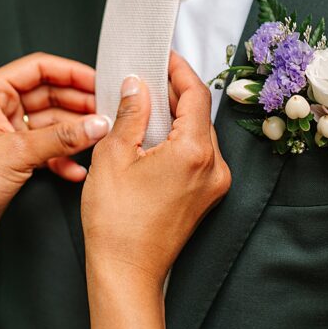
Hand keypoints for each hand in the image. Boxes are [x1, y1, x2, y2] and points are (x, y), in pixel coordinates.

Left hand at [0, 52, 110, 261]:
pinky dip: (62, 156)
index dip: (71, 73)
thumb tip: (98, 124)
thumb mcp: (17, 153)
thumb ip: (62, 137)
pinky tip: (77, 169)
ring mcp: (6, 130)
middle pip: (49, 93)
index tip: (99, 82)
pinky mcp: (13, 154)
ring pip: (51, 121)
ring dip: (74, 132)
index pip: (39, 68)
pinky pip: (46, 146)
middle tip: (106, 112)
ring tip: (99, 139)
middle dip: (78, 104)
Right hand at [81, 52, 231, 288]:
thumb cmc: (116, 222)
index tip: (162, 56)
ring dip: (177, 116)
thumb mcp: (113, 156)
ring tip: (147, 106)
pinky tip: (154, 137)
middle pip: (200, 113)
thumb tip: (137, 85)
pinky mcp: (207, 197)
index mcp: (195, 151)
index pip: (196, 94)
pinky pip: (198, 155)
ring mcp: (214, 184)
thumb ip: (130, 113)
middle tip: (148, 77)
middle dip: (175, 92)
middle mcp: (214, 166)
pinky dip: (180, 139)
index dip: (178, 70)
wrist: (127, 272)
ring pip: (200, 134)